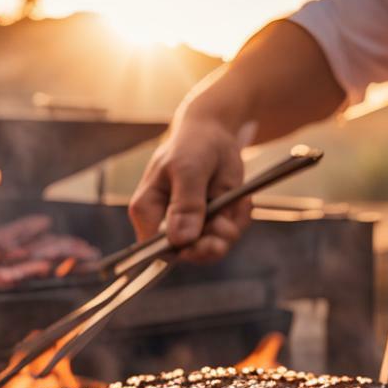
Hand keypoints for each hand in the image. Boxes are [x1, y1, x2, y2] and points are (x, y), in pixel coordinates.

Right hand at [128, 116, 252, 262]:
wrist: (215, 133)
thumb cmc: (193, 145)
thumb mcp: (189, 169)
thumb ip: (185, 204)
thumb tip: (181, 239)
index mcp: (147, 210)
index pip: (155, 249)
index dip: (182, 252)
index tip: (209, 242)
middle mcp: (165, 224)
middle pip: (187, 254)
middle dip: (212, 242)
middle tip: (228, 225)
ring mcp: (188, 226)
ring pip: (211, 248)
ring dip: (230, 229)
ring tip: (237, 202)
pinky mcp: (209, 224)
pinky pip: (227, 237)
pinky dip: (238, 220)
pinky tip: (240, 201)